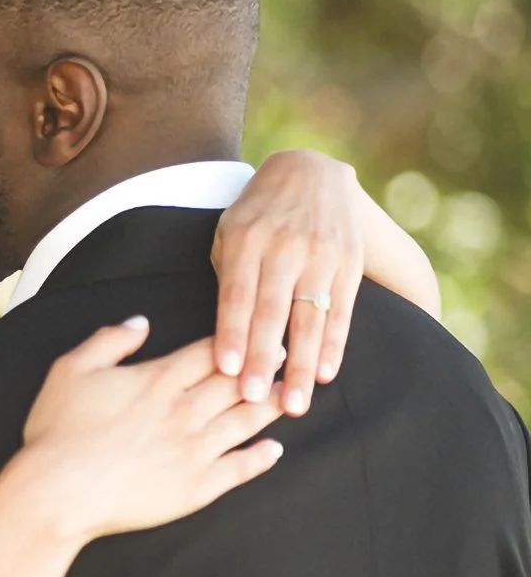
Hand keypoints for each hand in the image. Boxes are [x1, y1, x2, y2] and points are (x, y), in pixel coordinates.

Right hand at [17, 318, 283, 545]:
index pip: (210, 352)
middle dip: (265, 368)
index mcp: (158, 378)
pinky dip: (260, 457)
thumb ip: (109, 340)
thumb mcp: (70, 369)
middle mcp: (185, 409)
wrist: (58, 492)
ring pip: (245, 420)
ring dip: (271, 407)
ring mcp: (196, 449)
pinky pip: (239, 468)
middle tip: (288, 358)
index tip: (261, 333)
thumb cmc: (58, 431)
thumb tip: (141, 323)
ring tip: (291, 397)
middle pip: (237, 382)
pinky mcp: (198, 487)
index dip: (239, 341)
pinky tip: (273, 450)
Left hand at [211, 151, 363, 416]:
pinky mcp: (349, 263)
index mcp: (247, 238)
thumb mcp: (230, 232)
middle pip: (273, 312)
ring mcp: (321, 255)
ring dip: (302, 365)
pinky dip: (334, 345)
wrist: (310, 171)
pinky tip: (326, 375)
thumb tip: (228, 337)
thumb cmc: (257, 215)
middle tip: (255, 399)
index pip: (237, 295)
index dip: (231, 333)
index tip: (226, 371)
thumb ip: (228, 277)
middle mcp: (286, 246)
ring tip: (295, 404)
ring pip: (310, 319)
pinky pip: (342, 311)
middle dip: (264, 358)